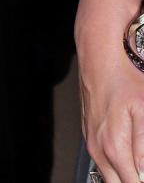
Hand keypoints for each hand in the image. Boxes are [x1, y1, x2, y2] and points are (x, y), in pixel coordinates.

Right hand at [78, 45, 143, 182]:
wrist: (99, 57)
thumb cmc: (123, 78)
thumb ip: (143, 146)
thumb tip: (143, 172)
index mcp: (114, 147)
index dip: (142, 182)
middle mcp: (99, 149)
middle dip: (133, 180)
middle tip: (143, 170)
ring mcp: (91, 142)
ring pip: (109, 176)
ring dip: (125, 175)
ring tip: (138, 165)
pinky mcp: (89, 135)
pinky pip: (102, 162)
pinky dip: (116, 166)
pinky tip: (129, 158)